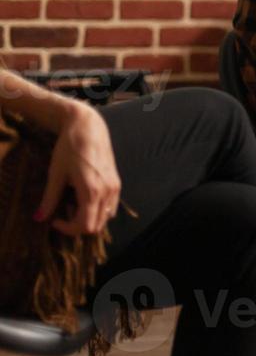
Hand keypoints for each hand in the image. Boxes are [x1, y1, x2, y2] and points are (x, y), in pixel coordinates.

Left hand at [36, 101, 120, 235]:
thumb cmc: (69, 148)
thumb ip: (49, 198)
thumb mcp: (56, 174)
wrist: (88, 127)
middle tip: (64, 209)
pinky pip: (110, 207)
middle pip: (97, 226)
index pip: (85, 225)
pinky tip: (85, 196)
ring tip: (74, 202)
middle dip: (78, 224)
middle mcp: (107, 192)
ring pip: (106, 218)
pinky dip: (98, 210)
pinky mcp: (117, 183)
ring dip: (89, 217)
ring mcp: (115, 188)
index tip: (54, 219)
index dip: (68, 229)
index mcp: (91, 191)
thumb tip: (39, 218)